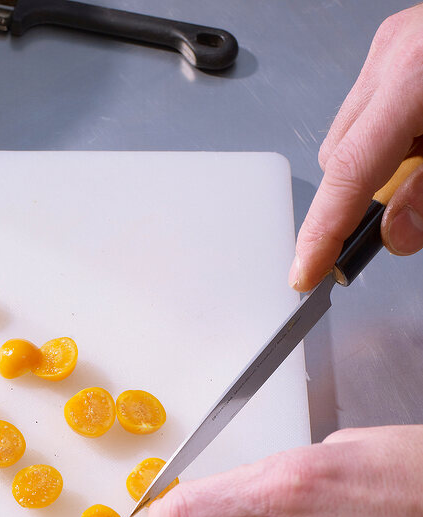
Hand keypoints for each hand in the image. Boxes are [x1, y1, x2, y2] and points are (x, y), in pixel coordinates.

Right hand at [291, 4, 422, 291]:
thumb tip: (397, 235)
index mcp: (416, 76)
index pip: (349, 173)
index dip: (323, 232)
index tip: (307, 272)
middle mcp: (395, 54)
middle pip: (341, 157)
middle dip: (362, 196)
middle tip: (407, 215)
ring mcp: (395, 43)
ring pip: (355, 135)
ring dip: (383, 165)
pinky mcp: (404, 40)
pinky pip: (375, 108)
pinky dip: (397, 136)